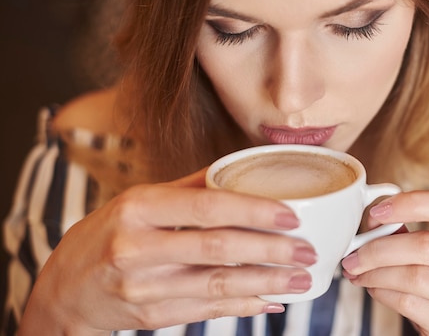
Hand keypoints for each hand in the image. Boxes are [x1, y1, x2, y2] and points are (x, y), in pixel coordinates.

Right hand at [19, 168, 315, 334]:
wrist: (64, 289)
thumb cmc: (108, 233)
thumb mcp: (139, 200)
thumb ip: (189, 187)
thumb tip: (241, 170)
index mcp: (139, 208)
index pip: (206, 208)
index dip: (254, 211)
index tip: (291, 216)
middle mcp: (138, 248)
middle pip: (218, 250)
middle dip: (270, 252)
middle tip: (307, 252)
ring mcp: (144, 288)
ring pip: (217, 286)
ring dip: (266, 284)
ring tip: (301, 280)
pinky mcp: (151, 316)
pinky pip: (207, 310)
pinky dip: (243, 306)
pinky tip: (270, 300)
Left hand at [341, 190, 428, 335]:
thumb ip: (409, 235)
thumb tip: (372, 223)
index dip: (411, 203)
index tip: (377, 212)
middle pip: (427, 245)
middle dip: (379, 248)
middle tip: (353, 254)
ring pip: (415, 276)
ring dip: (375, 272)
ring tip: (358, 272)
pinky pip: (409, 303)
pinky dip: (382, 293)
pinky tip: (373, 288)